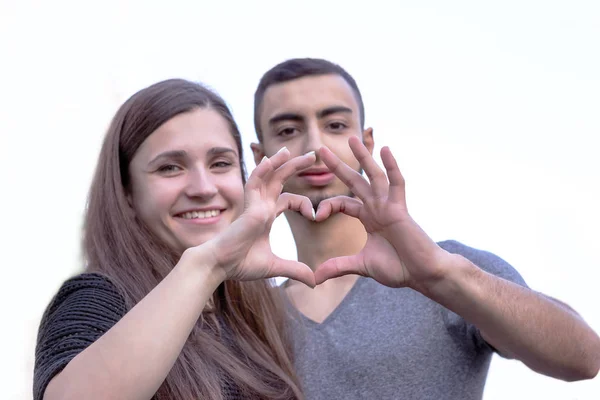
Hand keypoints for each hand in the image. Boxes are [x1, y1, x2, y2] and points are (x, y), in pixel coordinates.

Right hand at [197, 148, 316, 286]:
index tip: (314, 216)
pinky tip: (272, 159)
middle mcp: (261, 206)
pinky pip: (255, 183)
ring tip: (293, 149)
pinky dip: (262, 170)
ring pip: (268, 176)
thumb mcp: (275, 266)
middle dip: (295, 166)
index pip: (288, 199)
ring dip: (281, 161)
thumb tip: (315, 281)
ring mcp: (255, 205)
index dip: (304, 204)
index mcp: (266, 216)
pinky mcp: (250, 208)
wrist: (219, 266)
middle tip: (312, 154)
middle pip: (280, 180)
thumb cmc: (240, 264)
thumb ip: (295, 270)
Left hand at [314, 136, 451, 291]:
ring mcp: (389, 206)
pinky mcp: (401, 209)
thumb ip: (338, 267)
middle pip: (354, 181)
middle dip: (337, 165)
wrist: (422, 274)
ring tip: (352, 138)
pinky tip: (386, 149)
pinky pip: (397, 183)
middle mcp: (376, 207)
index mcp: (367, 217)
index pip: (342, 202)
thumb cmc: (398, 268)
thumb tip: (315, 278)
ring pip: (373, 176)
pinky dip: (392, 166)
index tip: (316, 215)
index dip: (327, 205)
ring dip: (363, 157)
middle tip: (319, 149)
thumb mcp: (361, 266)